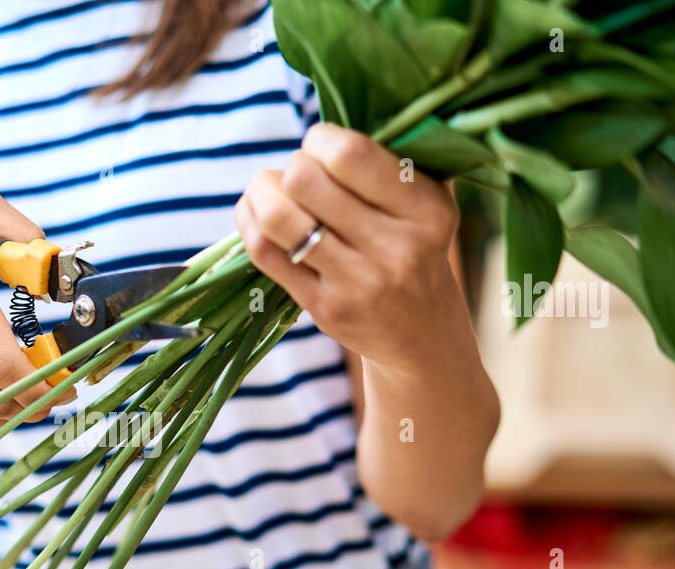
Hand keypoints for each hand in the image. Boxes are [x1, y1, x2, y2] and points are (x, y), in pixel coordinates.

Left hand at [235, 123, 466, 377]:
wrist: (421, 334)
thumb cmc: (414, 247)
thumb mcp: (424, 203)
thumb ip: (384, 162)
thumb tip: (317, 129)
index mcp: (425, 209)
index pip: (349, 154)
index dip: (319, 140)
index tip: (321, 148)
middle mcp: (395, 247)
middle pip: (305, 181)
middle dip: (290, 167)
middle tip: (298, 176)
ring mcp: (357, 283)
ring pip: (277, 218)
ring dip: (261, 193)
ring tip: (269, 192)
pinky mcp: (324, 309)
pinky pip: (266, 254)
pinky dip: (249, 224)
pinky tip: (255, 215)